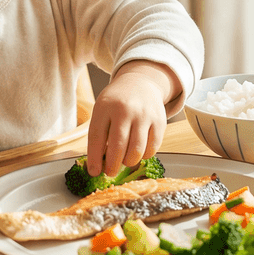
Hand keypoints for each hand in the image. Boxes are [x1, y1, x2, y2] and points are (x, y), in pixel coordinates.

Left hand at [85, 61, 177, 175]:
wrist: (140, 83)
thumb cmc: (116, 103)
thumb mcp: (102, 110)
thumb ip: (99, 134)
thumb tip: (98, 165)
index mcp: (105, 107)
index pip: (97, 137)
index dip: (94, 158)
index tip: (94, 172)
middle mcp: (125, 110)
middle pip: (118, 146)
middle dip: (112, 165)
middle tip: (110, 172)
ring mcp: (144, 115)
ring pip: (137, 150)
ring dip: (128, 162)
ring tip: (124, 161)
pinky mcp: (159, 121)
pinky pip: (152, 148)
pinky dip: (144, 156)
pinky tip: (138, 152)